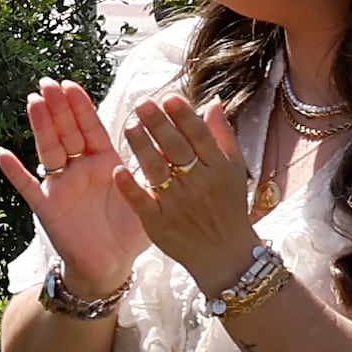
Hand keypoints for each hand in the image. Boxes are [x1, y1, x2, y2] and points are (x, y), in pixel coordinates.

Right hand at [0, 82, 155, 302]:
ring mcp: (60, 186)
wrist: (112, 265)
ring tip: (33, 101)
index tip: (70, 84)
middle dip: (58, 107)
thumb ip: (158, 162)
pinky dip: (14, 171)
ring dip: (40, 126)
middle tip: (48, 82)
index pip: (90, 127)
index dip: (80, 106)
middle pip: (66, 132)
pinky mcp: (47, 207)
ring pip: (48, 150)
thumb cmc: (131, 230)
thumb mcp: (150, 191)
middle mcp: (79, 170)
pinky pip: (27, 186)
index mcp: (104, 162)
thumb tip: (180, 137)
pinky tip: (1, 153)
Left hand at [114, 91, 267, 287]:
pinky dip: (130, 187)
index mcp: (219, 169)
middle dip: (159, 125)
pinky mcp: (159, 222)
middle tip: (142, 104)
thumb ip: (221, 136)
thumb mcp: (233, 170)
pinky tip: (118, 170)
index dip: (184, 116)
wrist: (225, 253)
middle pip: (177, 149)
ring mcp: (178, 204)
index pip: (200, 136)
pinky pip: (142, 202)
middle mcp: (199, 184)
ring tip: (129, 126)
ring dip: (142, 148)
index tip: (169, 98)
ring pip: (158, 171)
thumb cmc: (227, 206)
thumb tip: (212, 103)